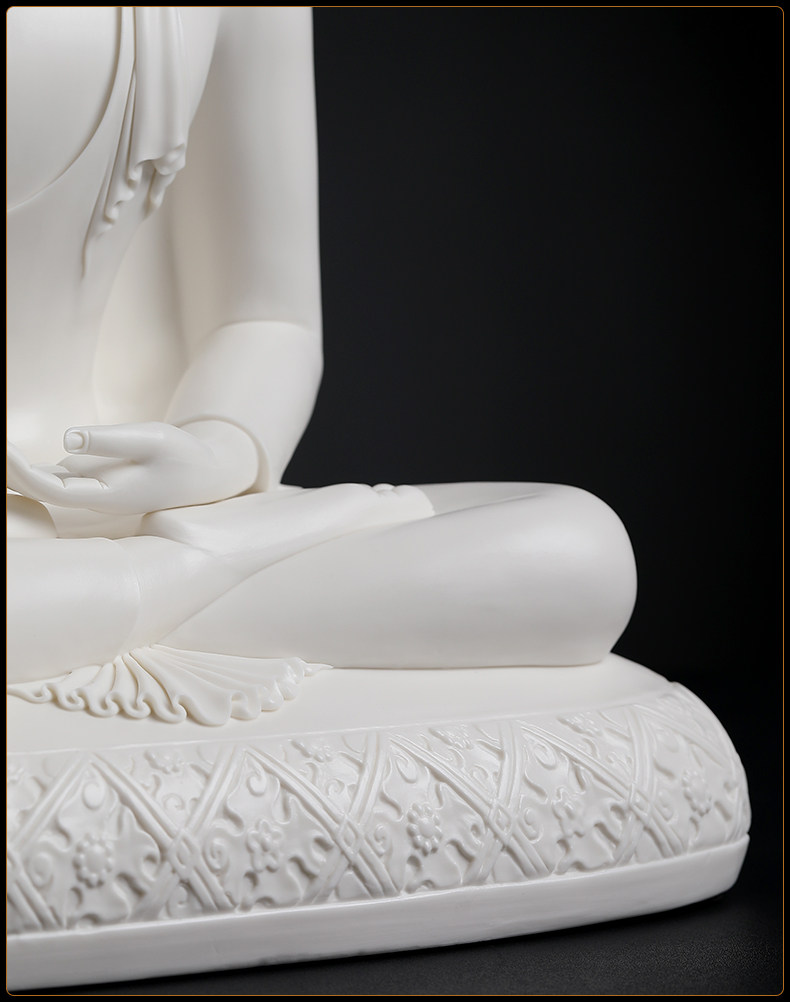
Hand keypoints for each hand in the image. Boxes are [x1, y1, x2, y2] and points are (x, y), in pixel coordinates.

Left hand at [6, 421, 258, 514]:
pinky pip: (52, 474)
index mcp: (108, 495)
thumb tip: (65, 438)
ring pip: (42, 482)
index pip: (52, 487)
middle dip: (9, 472)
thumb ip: (109, 440)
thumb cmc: (182, 455)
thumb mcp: (152, 438)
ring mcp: (93, 490)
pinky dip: (28, 466)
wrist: (204, 474)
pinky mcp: (94, 480)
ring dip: (14, 470)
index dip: (21, 472)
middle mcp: (94, 498)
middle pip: (38, 488)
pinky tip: (9, 458)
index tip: (3, 449)